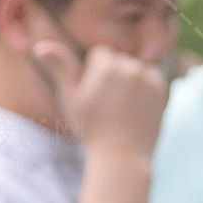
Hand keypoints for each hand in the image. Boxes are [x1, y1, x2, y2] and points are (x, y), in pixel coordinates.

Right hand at [33, 39, 167, 158]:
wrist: (122, 157)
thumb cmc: (91, 129)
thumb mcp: (70, 98)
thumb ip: (60, 67)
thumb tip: (40, 45)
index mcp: (107, 65)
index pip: (101, 54)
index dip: (95, 75)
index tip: (96, 96)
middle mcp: (130, 67)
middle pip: (119, 60)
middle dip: (114, 77)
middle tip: (110, 106)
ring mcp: (148, 78)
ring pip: (135, 68)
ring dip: (130, 81)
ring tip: (122, 107)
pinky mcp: (162, 89)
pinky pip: (151, 77)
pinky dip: (145, 88)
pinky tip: (136, 107)